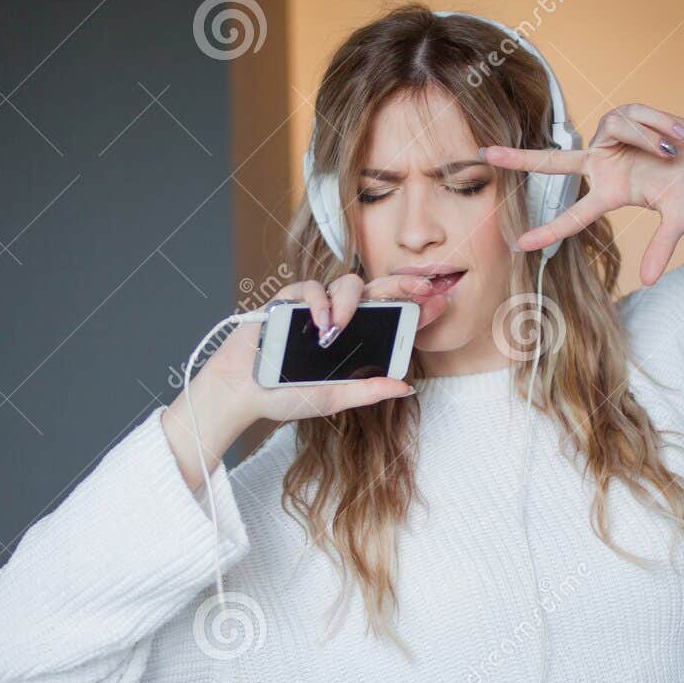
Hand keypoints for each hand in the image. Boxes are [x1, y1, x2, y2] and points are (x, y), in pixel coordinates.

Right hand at [181, 271, 435, 428]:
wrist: (242, 392)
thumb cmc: (285, 394)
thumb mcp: (333, 398)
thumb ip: (367, 390)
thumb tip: (406, 387)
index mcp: (355, 336)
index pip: (391, 314)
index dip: (415, 307)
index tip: (440, 303)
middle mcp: (339, 316)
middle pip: (377, 290)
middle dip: (402, 285)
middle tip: (422, 289)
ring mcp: (315, 306)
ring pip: (346, 285)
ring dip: (350, 302)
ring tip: (339, 328)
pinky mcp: (289, 300)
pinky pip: (310, 289)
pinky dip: (318, 304)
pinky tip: (320, 324)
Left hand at [482, 105, 683, 285]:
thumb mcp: (679, 217)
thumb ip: (662, 247)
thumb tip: (648, 281)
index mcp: (609, 194)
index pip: (573, 217)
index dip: (548, 231)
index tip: (520, 245)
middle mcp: (600, 166)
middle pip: (552, 163)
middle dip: (519, 159)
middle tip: (486, 154)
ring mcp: (607, 140)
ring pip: (620, 131)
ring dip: (654, 139)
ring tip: (675, 148)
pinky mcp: (619, 115)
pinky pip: (633, 118)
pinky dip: (659, 126)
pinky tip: (675, 135)